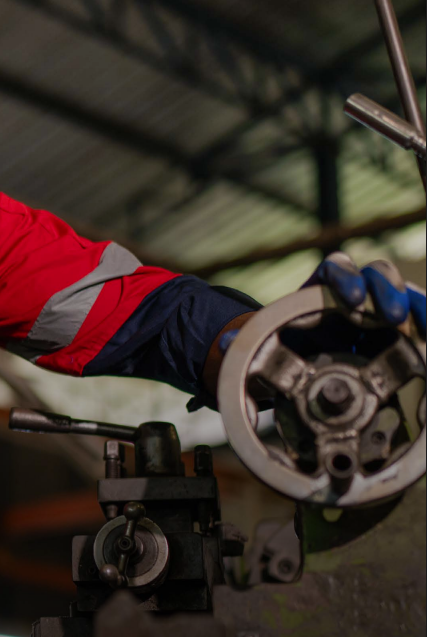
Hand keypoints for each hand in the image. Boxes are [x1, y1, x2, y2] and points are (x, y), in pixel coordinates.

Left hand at [199, 253, 424, 408]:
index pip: (333, 269)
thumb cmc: (279, 347)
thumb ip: (248, 341)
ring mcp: (373, 312)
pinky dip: (424, 319)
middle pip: (372, 274)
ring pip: (397, 294)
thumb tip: (228, 342)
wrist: (293, 367)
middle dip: (382, 290)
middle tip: (389, 316)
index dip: (344, 278)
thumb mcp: (263, 343)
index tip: (348, 300)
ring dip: (412, 303)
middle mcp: (349, 294)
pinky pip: (414, 318)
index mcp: (317, 290)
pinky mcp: (390, 333)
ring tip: (421, 327)